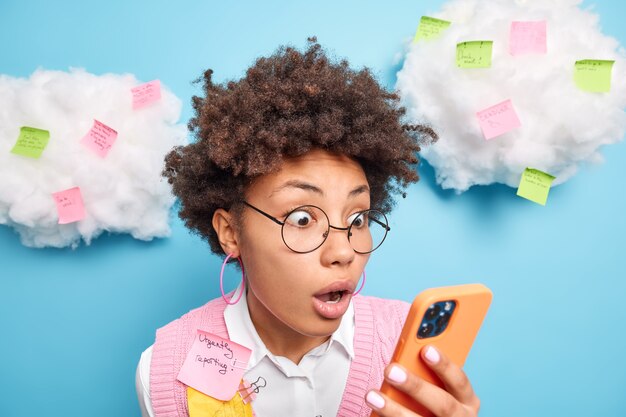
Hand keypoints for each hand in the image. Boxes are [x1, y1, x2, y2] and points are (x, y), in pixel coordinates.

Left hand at [365, 345, 480, 416]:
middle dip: (415, 386)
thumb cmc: (438, 404)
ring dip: (393, 409)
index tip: (426, 350)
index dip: (444, 365)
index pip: (459, 381)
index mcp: (466, 399)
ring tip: (372, 395)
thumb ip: (431, 374)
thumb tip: (407, 353)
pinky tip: (373, 412)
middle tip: (391, 371)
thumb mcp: (444, 389)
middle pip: (442, 404)